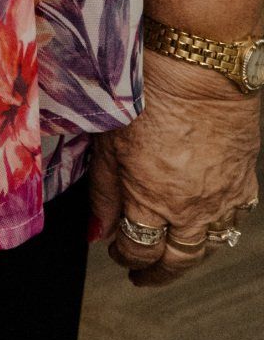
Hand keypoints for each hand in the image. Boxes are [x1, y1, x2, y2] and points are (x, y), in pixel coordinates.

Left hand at [89, 52, 260, 285]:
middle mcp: (190, 208)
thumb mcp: (109, 141)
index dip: (124, 257)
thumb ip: (103, 192)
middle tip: (143, 275)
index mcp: (150, 200)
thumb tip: (96, 232)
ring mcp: (222, 197)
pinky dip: (220, 229)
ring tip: (174, 255)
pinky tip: (207, 224)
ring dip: (189, 255)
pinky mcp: (244, 180)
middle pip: (177, 260)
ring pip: (210, 247)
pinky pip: (235, 220)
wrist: (199, 64)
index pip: (137, 249)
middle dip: (157, 273)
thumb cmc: (148, 92)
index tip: (114, 252)